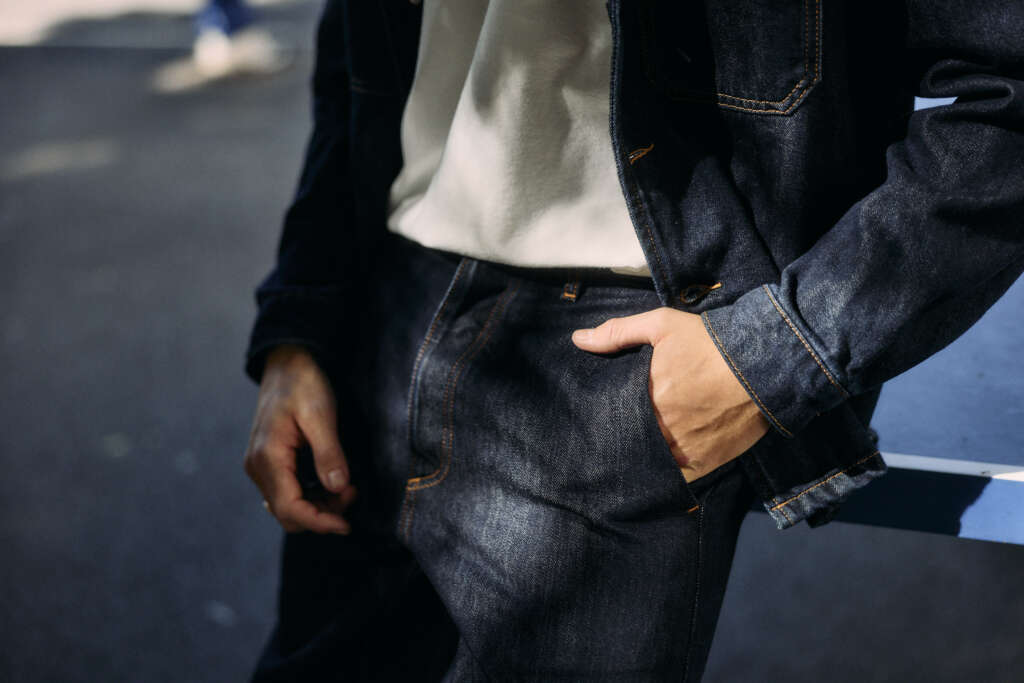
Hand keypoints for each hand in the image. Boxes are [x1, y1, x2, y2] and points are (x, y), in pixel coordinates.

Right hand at [243, 344, 356, 533]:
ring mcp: (261, 466)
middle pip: (287, 513)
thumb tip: (338, 488)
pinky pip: (288, 491)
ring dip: (319, 506)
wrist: (287, 362)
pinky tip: (333, 481)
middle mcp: (258, 467)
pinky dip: (311, 495)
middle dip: (322, 514)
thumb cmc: (303, 383)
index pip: (289, 509)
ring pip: (288, 506)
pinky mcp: (270, 462)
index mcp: (267, 457)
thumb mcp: (320, 414)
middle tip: (352, 493)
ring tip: (347, 487)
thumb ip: (328, 452)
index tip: (346, 524)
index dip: (319, 522)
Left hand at [572, 308, 769, 482]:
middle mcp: (661, 428)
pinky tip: (663, 469)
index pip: (612, 418)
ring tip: (636, 456)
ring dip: (644, 459)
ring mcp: (684, 449)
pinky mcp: (707, 463)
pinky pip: (679, 478)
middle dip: (623, 441)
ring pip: (652, 462)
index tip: (600, 421)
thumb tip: (578, 339)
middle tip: (613, 441)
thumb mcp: (662, 325)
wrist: (765, 363)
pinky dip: (670, 475)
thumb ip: (618, 333)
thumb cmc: (711, 342)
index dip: (606, 421)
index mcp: (645, 397)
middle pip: (631, 442)